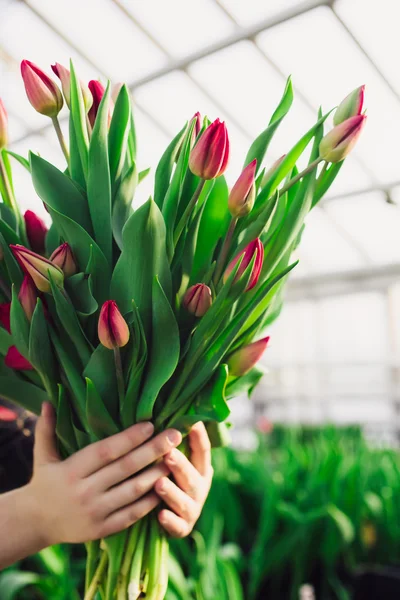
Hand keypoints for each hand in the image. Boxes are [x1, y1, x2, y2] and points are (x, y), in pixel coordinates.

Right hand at [29, 403, 181, 545]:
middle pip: (125, 468)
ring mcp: (94, 512)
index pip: (105, 451)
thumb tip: (47, 401)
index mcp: (71, 470)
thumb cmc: (44, 483)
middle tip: (175, 436)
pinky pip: (131, 514)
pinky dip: (149, 501)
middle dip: (152, 450)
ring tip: (175, 459)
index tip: (150, 424)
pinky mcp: (101, 529)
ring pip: (132, 491)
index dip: (129, 437)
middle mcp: (84, 491)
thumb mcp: (42, 456)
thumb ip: (47, 429)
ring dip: (156, 474)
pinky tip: (164, 487)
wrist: (34, 524)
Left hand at [154, 422, 212, 536]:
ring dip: (172, 493)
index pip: (203, 451)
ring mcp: (193, 509)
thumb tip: (168, 410)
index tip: (193, 423)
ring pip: (185, 501)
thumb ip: (172, 442)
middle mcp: (200, 488)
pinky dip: (170, 521)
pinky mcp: (182, 528)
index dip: (200, 438)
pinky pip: (177, 526)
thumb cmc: (167, 476)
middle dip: (180, 465)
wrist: (167, 516)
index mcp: (200, 468)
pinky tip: (160, 515)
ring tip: (159, 484)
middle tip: (168, 454)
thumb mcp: (173, 459)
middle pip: (193, 476)